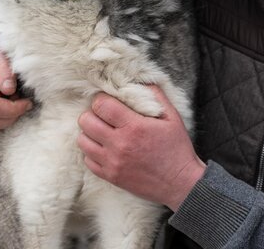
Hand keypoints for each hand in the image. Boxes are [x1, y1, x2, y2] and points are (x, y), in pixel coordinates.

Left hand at [78, 87, 204, 210]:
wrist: (180, 183)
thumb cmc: (177, 149)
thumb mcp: (172, 117)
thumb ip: (156, 96)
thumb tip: (141, 80)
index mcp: (134, 127)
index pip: (102, 105)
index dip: (101, 99)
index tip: (108, 100)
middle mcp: (119, 144)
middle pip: (86, 121)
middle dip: (92, 114)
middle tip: (103, 115)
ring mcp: (113, 162)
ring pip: (83, 141)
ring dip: (90, 133)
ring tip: (102, 131)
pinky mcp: (111, 177)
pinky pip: (88, 160)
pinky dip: (92, 152)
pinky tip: (104, 148)